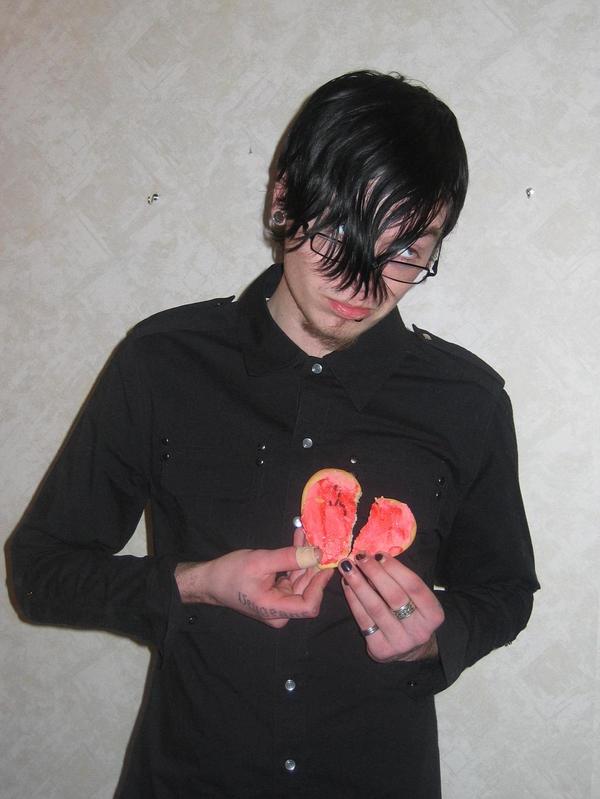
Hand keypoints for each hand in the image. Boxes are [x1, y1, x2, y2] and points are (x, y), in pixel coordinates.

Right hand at [175, 542, 332, 628]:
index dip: (320, 585)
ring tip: (308, 534)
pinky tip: (299, 540)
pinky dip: (296, 560)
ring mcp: (280, 602)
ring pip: (301, 580)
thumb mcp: (260, 562)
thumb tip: (316, 553)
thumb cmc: (230, 574)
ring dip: (305, 558)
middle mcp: (281, 611)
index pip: (309, 605)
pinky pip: (292, 576)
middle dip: (313, 564)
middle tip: (319, 540)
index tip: (324, 563)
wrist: (209, 581)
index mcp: (275, 610)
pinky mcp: (277, 593)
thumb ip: (289, 558)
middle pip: (307, 590)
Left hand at [339, 553, 443, 661]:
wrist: (407, 650)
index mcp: (433, 614)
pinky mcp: (380, 649)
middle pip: (394, 596)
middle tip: (360, 557)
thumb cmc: (411, 614)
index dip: (395, 568)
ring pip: (376, 607)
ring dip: (359, 584)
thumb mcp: (416, 600)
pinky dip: (353, 599)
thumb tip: (376, 557)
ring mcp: (400, 642)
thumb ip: (401, 582)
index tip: (378, 554)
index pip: (414, 586)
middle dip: (374, 573)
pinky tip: (346, 585)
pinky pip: (363, 620)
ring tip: (347, 567)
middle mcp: (419, 630)